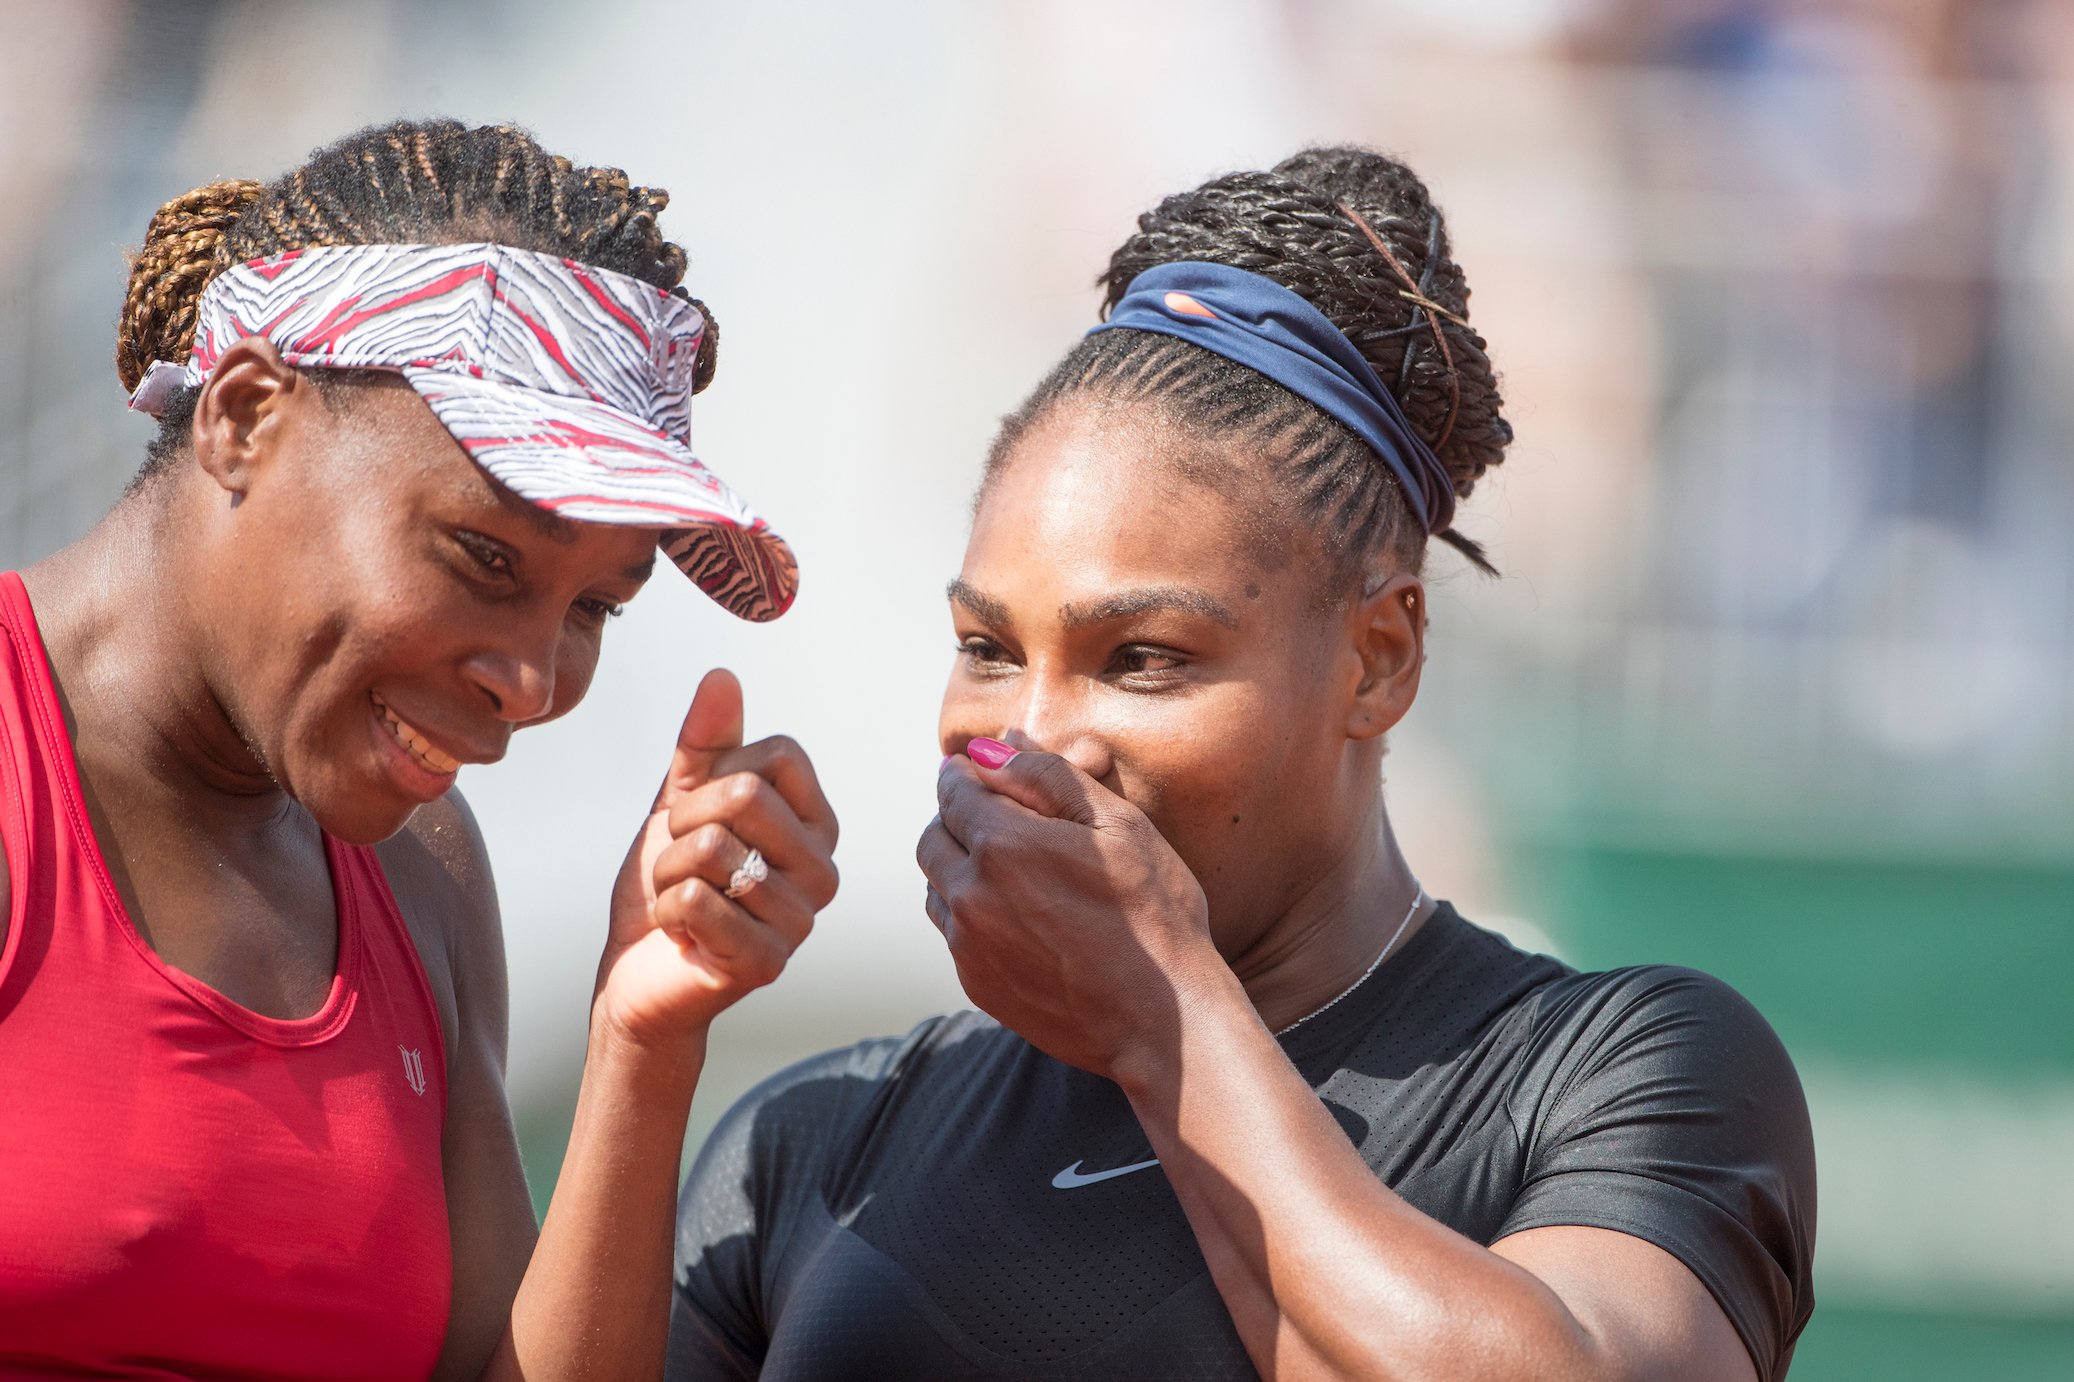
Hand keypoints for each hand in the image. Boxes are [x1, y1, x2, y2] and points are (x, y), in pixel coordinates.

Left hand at [599, 669, 839, 1048]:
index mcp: (817, 823)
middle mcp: (823, 869)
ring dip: (668, 873)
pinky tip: (683, 933)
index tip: (703, 815)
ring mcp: (801, 919)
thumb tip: (723, 676)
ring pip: (710, 848)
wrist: (638, 971)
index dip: (718, 774)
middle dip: (682, 824)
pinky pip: (695, 900)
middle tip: (681, 861)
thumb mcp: (682, 800)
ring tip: (682, 899)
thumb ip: (705, 742)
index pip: (779, 755)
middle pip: (744, 795)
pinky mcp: (768, 961)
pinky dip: (666, 911)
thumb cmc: (670, 882)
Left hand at [916, 741, 1222, 1077]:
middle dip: (957, 817)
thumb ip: (1050, 775)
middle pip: (932, 836)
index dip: (968, 773)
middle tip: (999, 817)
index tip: (985, 772)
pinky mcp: (976, 984)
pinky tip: (1019, 918)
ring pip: (936, 886)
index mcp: (1002, 843)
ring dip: (958, 867)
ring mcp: (968, 945)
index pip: (953, 788)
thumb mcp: (1118, 825)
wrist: (1161, 1020)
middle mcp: (970, 893)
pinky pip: (953, 933)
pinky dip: (971, 913)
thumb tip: (999, 742)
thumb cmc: (1154, 914)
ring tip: (1010, 869)